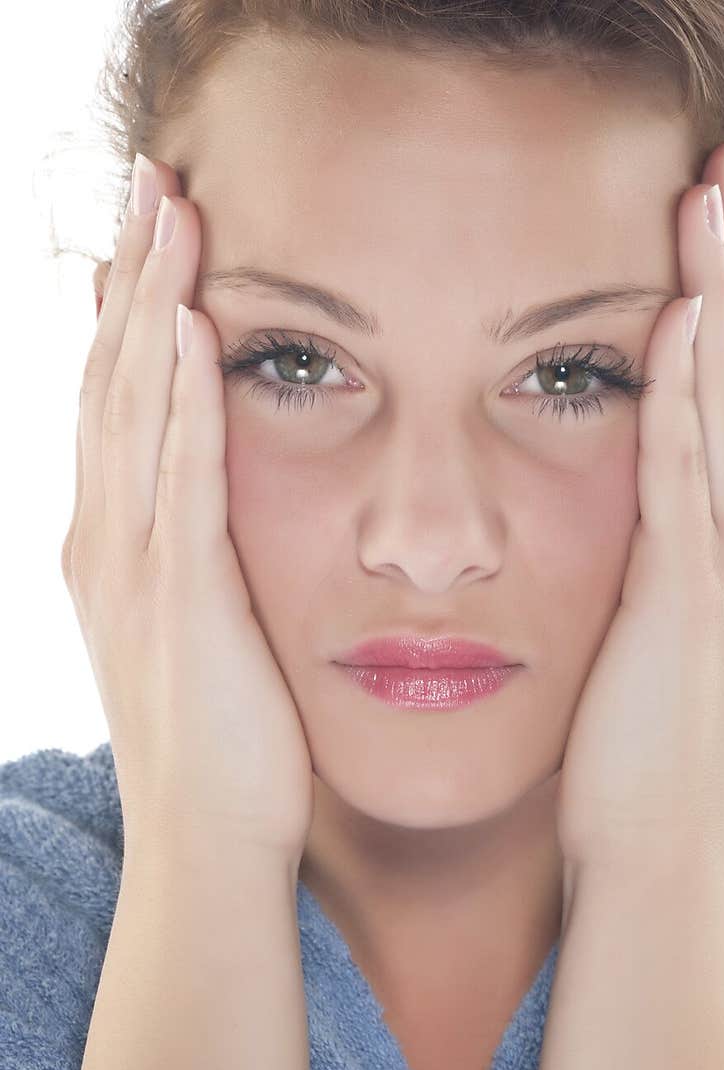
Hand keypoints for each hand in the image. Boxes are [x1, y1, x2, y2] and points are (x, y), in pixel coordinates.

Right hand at [62, 156, 314, 856]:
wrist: (209, 843)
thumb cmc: (225, 749)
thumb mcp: (203, 637)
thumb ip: (203, 564)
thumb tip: (224, 516)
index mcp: (115, 549)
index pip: (116, 405)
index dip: (129, 313)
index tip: (154, 235)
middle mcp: (107, 543)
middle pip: (112, 381)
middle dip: (132, 276)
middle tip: (151, 181)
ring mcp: (135, 568)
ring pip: (135, 409)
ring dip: (153, 303)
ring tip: (170, 211)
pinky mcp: (182, 598)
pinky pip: (181, 476)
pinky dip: (184, 397)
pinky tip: (196, 327)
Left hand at [555, 142, 723, 874]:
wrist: (651, 858)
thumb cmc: (631, 760)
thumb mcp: (644, 645)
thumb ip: (644, 572)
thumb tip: (623, 525)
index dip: (723, 310)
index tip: (703, 227)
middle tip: (723, 172)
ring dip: (718, 298)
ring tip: (707, 202)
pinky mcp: (691, 600)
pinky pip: (690, 474)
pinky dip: (690, 393)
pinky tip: (680, 318)